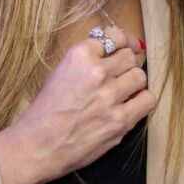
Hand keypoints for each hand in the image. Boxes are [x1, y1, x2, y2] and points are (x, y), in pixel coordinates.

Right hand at [0, 26, 154, 183]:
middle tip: (120, 74)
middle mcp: (97, 71)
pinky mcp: (120, 121)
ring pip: (139, 76)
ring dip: (133, 82)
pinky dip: (142, 100)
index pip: (114, 36)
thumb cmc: (45, 111)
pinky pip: (147, 99)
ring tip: (123, 91)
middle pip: (129, 56)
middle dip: (126, 64)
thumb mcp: (61, 71)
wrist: (36, 146)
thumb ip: (87, 60)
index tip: (124, 47)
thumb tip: (114, 51)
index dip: (121, 42)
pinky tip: (131, 105)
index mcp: (79, 55)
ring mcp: (110, 96)